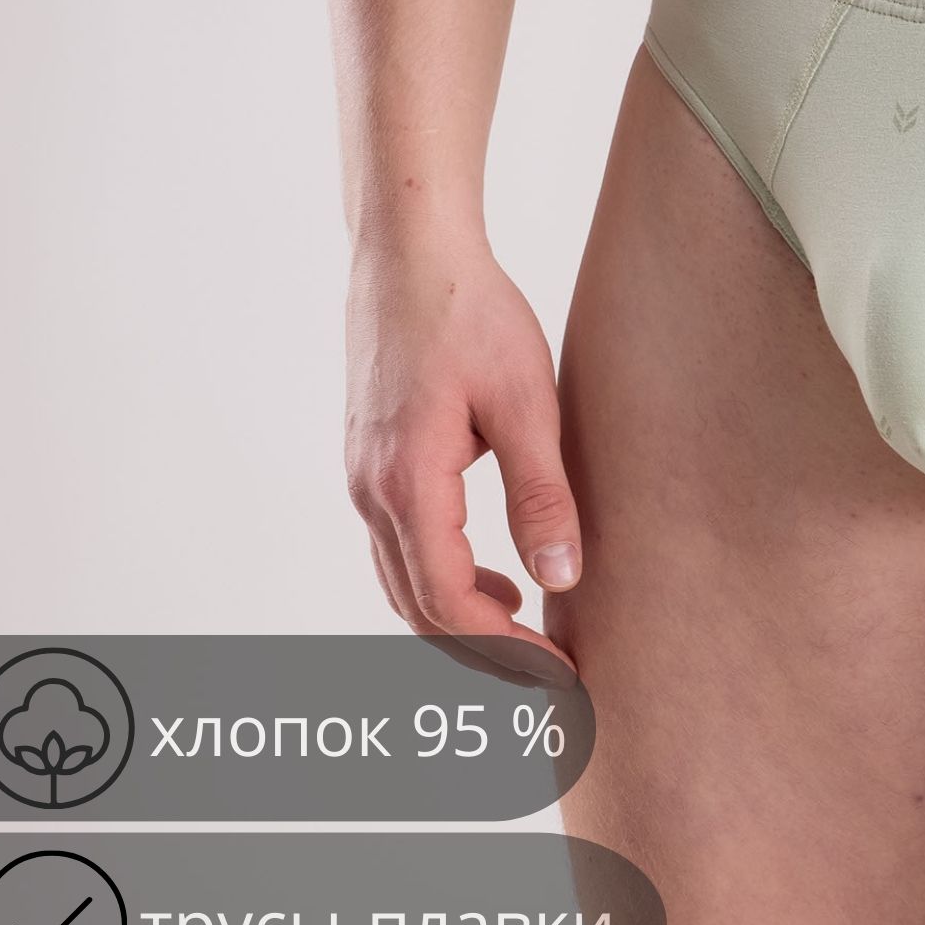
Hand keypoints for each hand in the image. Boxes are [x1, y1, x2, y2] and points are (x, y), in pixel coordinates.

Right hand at [343, 232, 580, 682]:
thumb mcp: (527, 402)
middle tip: (548, 676)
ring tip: (527, 633)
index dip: (505, 650)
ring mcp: (362, 474)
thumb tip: (562, 580)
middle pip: (416, 607)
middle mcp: (371, 489)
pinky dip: (441, 576)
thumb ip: (542, 494)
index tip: (559, 673)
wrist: (410, 248)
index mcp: (408, 483)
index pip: (449, 602)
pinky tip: (493, 571)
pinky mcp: (370, 456)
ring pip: (401, 580)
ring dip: (459, 616)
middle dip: (481, 651)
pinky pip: (398, 543)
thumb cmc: (471, 312)